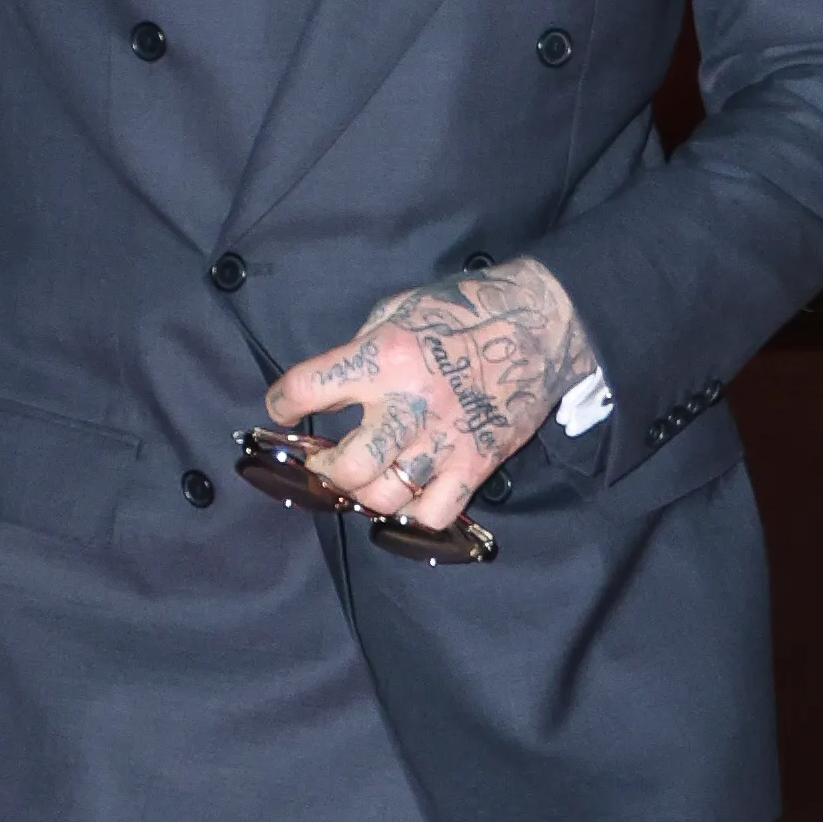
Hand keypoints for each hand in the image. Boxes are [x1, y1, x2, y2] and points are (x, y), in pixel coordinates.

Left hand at [263, 259, 595, 532]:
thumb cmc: (467, 308)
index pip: (307, 390)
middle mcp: (410, 406)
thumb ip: (362, 346)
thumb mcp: (399, 307)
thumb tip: (334, 382)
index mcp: (384, 357)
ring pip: (385, 498)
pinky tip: (406, 496)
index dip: (281, 401)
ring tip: (362, 478)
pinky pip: (434, 514)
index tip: (279, 406)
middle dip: (324, 468)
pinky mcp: (477, 465)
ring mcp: (445, 442)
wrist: (542, 324)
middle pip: (347, 467)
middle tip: (323, 458)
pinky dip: (411, 514)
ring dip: (363, 494)